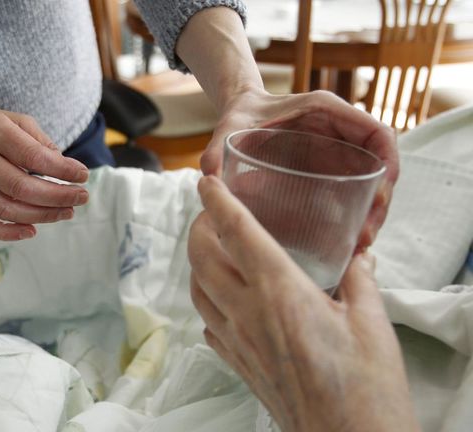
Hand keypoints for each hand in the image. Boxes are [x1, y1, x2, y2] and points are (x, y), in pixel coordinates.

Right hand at [0, 79, 88, 240]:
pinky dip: (7, 233)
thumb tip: (65, 166)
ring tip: (66, 212)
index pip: (32, 156)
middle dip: (57, 196)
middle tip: (81, 197)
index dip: (61, 169)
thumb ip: (38, 140)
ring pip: (6, 208)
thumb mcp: (11, 118)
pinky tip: (31, 231)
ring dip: (41, 215)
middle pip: (21, 187)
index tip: (82, 175)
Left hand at [188, 175, 418, 431]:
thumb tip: (355, 258)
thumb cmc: (366, 389)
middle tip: (211, 212)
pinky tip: (223, 300)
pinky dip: (207, 302)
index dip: (217, 202)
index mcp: (279, 292)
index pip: (236, 233)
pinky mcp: (238, 365)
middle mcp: (248, 313)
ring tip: (213, 249)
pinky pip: (208, 324)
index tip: (207, 180)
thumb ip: (358, 281)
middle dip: (198, 227)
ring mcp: (237, 341)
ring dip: (198, 263)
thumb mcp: (372, 323)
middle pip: (202, 258)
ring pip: (197, 290)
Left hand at [202, 87, 398, 248]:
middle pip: (380, 164)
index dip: (387, 164)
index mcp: (326, 112)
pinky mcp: (330, 168)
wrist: (239, 115)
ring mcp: (338, 151)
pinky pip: (354, 189)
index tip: (380, 198)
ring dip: (372, 212)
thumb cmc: (240, 117)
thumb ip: (217, 148)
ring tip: (359, 245)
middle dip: (380, 200)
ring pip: (371, 180)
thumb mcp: (230, 127)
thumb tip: (209, 178)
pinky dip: (356, 213)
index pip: (377, 133)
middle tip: (366, 235)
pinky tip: (346, 240)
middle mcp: (339, 131)